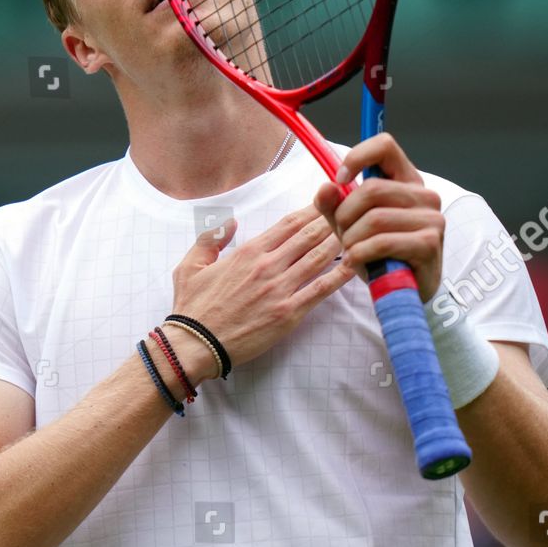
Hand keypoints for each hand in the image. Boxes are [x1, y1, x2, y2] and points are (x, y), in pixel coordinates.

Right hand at [168, 205, 354, 381]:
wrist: (196, 345)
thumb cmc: (193, 307)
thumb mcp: (191, 266)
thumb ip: (210, 239)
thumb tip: (229, 222)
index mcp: (247, 252)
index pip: (287, 224)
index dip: (310, 210)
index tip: (326, 201)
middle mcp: (267, 266)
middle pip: (308, 235)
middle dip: (332, 219)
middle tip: (350, 210)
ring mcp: (280, 290)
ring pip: (318, 258)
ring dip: (340, 241)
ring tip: (357, 230)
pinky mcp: (288, 314)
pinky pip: (320, 290)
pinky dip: (340, 276)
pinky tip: (355, 264)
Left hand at [312, 132, 444, 300]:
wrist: (404, 292)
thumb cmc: (378, 253)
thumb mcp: (350, 225)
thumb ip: (334, 205)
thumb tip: (326, 187)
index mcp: (406, 180)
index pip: (385, 146)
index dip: (357, 157)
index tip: (340, 179)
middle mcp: (424, 195)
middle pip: (371, 188)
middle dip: (345, 215)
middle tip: (342, 235)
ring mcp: (432, 219)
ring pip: (374, 217)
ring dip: (351, 238)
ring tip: (351, 251)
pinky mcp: (430, 244)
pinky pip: (382, 242)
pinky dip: (360, 253)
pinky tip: (356, 262)